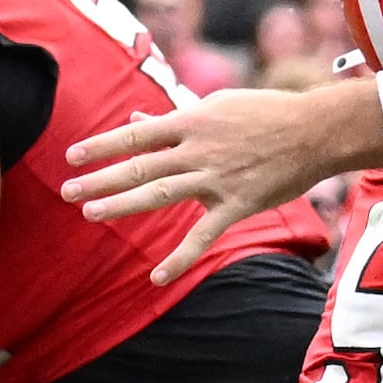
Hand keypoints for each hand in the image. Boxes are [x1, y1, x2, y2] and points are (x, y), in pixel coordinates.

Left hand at [63, 85, 345, 282]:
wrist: (316, 131)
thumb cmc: (266, 114)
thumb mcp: (217, 106)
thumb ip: (174, 119)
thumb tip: (135, 119)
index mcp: (192, 120)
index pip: (137, 134)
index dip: (102, 145)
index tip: (72, 155)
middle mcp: (198, 149)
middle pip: (140, 165)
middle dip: (100, 178)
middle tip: (66, 190)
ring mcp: (217, 178)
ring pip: (161, 192)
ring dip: (123, 204)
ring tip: (90, 213)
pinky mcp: (237, 205)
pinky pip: (203, 235)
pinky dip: (180, 258)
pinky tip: (156, 276)